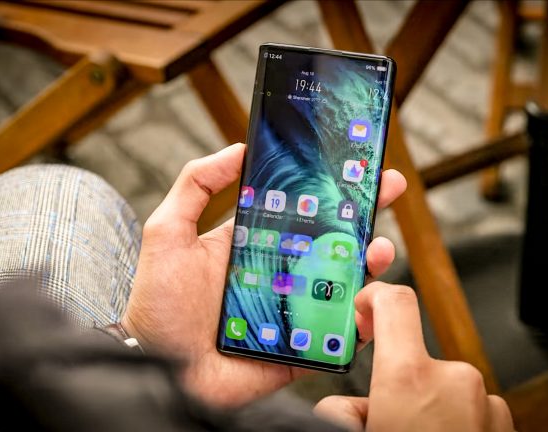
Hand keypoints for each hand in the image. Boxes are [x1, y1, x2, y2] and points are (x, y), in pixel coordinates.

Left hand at [121, 143, 406, 405]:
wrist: (157, 371)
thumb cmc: (157, 306)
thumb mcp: (168, 234)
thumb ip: (195, 186)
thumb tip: (238, 148)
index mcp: (256, 243)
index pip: (300, 208)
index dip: (327, 186)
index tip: (353, 163)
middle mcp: (281, 272)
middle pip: (332, 239)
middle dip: (364, 213)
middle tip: (389, 188)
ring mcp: (294, 308)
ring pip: (344, 282)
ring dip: (370, 262)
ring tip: (378, 249)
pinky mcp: (302, 346)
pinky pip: (339, 333)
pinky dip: (362, 320)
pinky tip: (370, 303)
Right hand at [314, 282, 513, 431]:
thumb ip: (342, 412)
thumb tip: (346, 409)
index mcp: (410, 378)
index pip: (394, 303)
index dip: (373, 298)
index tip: (364, 308)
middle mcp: (454, 379)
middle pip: (412, 360)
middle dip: (395, 387)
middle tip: (385, 426)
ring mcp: (486, 400)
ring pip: (441, 388)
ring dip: (427, 410)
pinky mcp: (504, 421)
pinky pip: (469, 407)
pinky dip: (454, 423)